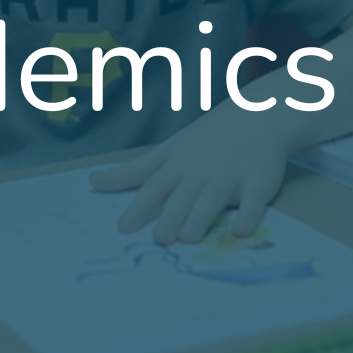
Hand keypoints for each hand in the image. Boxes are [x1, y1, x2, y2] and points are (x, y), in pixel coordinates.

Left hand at [89, 107, 288, 243]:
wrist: (256, 114)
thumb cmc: (206, 138)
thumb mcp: (168, 150)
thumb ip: (132, 171)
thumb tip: (93, 182)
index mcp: (178, 166)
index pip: (154, 187)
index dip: (139, 207)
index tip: (124, 226)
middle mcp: (201, 173)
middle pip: (183, 197)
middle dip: (171, 217)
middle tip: (160, 239)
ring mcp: (231, 177)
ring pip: (213, 199)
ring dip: (201, 217)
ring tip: (189, 237)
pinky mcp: (259, 182)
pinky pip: (254, 201)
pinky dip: (248, 215)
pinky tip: (240, 231)